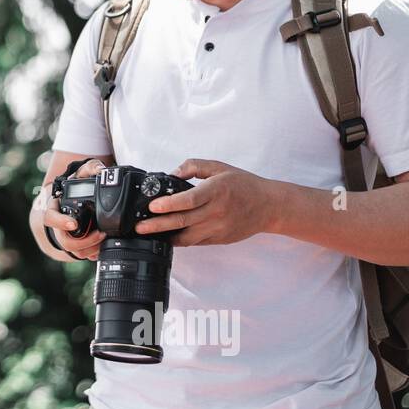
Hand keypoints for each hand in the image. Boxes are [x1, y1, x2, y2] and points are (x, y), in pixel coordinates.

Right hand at [42, 159, 108, 259]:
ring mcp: (65, 237)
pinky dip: (92, 253)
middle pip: (64, 241)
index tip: (73, 223)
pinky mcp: (74, 246)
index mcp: (54, 208)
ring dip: (90, 248)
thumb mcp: (81, 173)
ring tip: (104, 239)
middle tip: (101, 234)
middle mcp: (57, 225)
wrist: (71, 198)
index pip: (50, 218)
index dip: (60, 222)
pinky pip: (81, 255)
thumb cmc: (74, 186)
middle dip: (84, 240)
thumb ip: (91, 168)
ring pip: (74, 251)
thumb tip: (101, 170)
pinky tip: (102, 247)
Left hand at [133, 158, 276, 246]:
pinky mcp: (219, 239)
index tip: (152, 206)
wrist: (269, 206)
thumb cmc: (244, 185)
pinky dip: (180, 241)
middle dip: (158, 225)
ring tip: (148, 235)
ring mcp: (218, 228)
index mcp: (216, 191)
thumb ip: (194, 166)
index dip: (169, 205)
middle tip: (139, 227)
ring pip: (187, 237)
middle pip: (182, 222)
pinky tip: (167, 237)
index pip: (189, 200)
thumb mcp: (220, 167)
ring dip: (166, 237)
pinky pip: (195, 242)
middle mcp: (217, 212)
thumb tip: (172, 173)